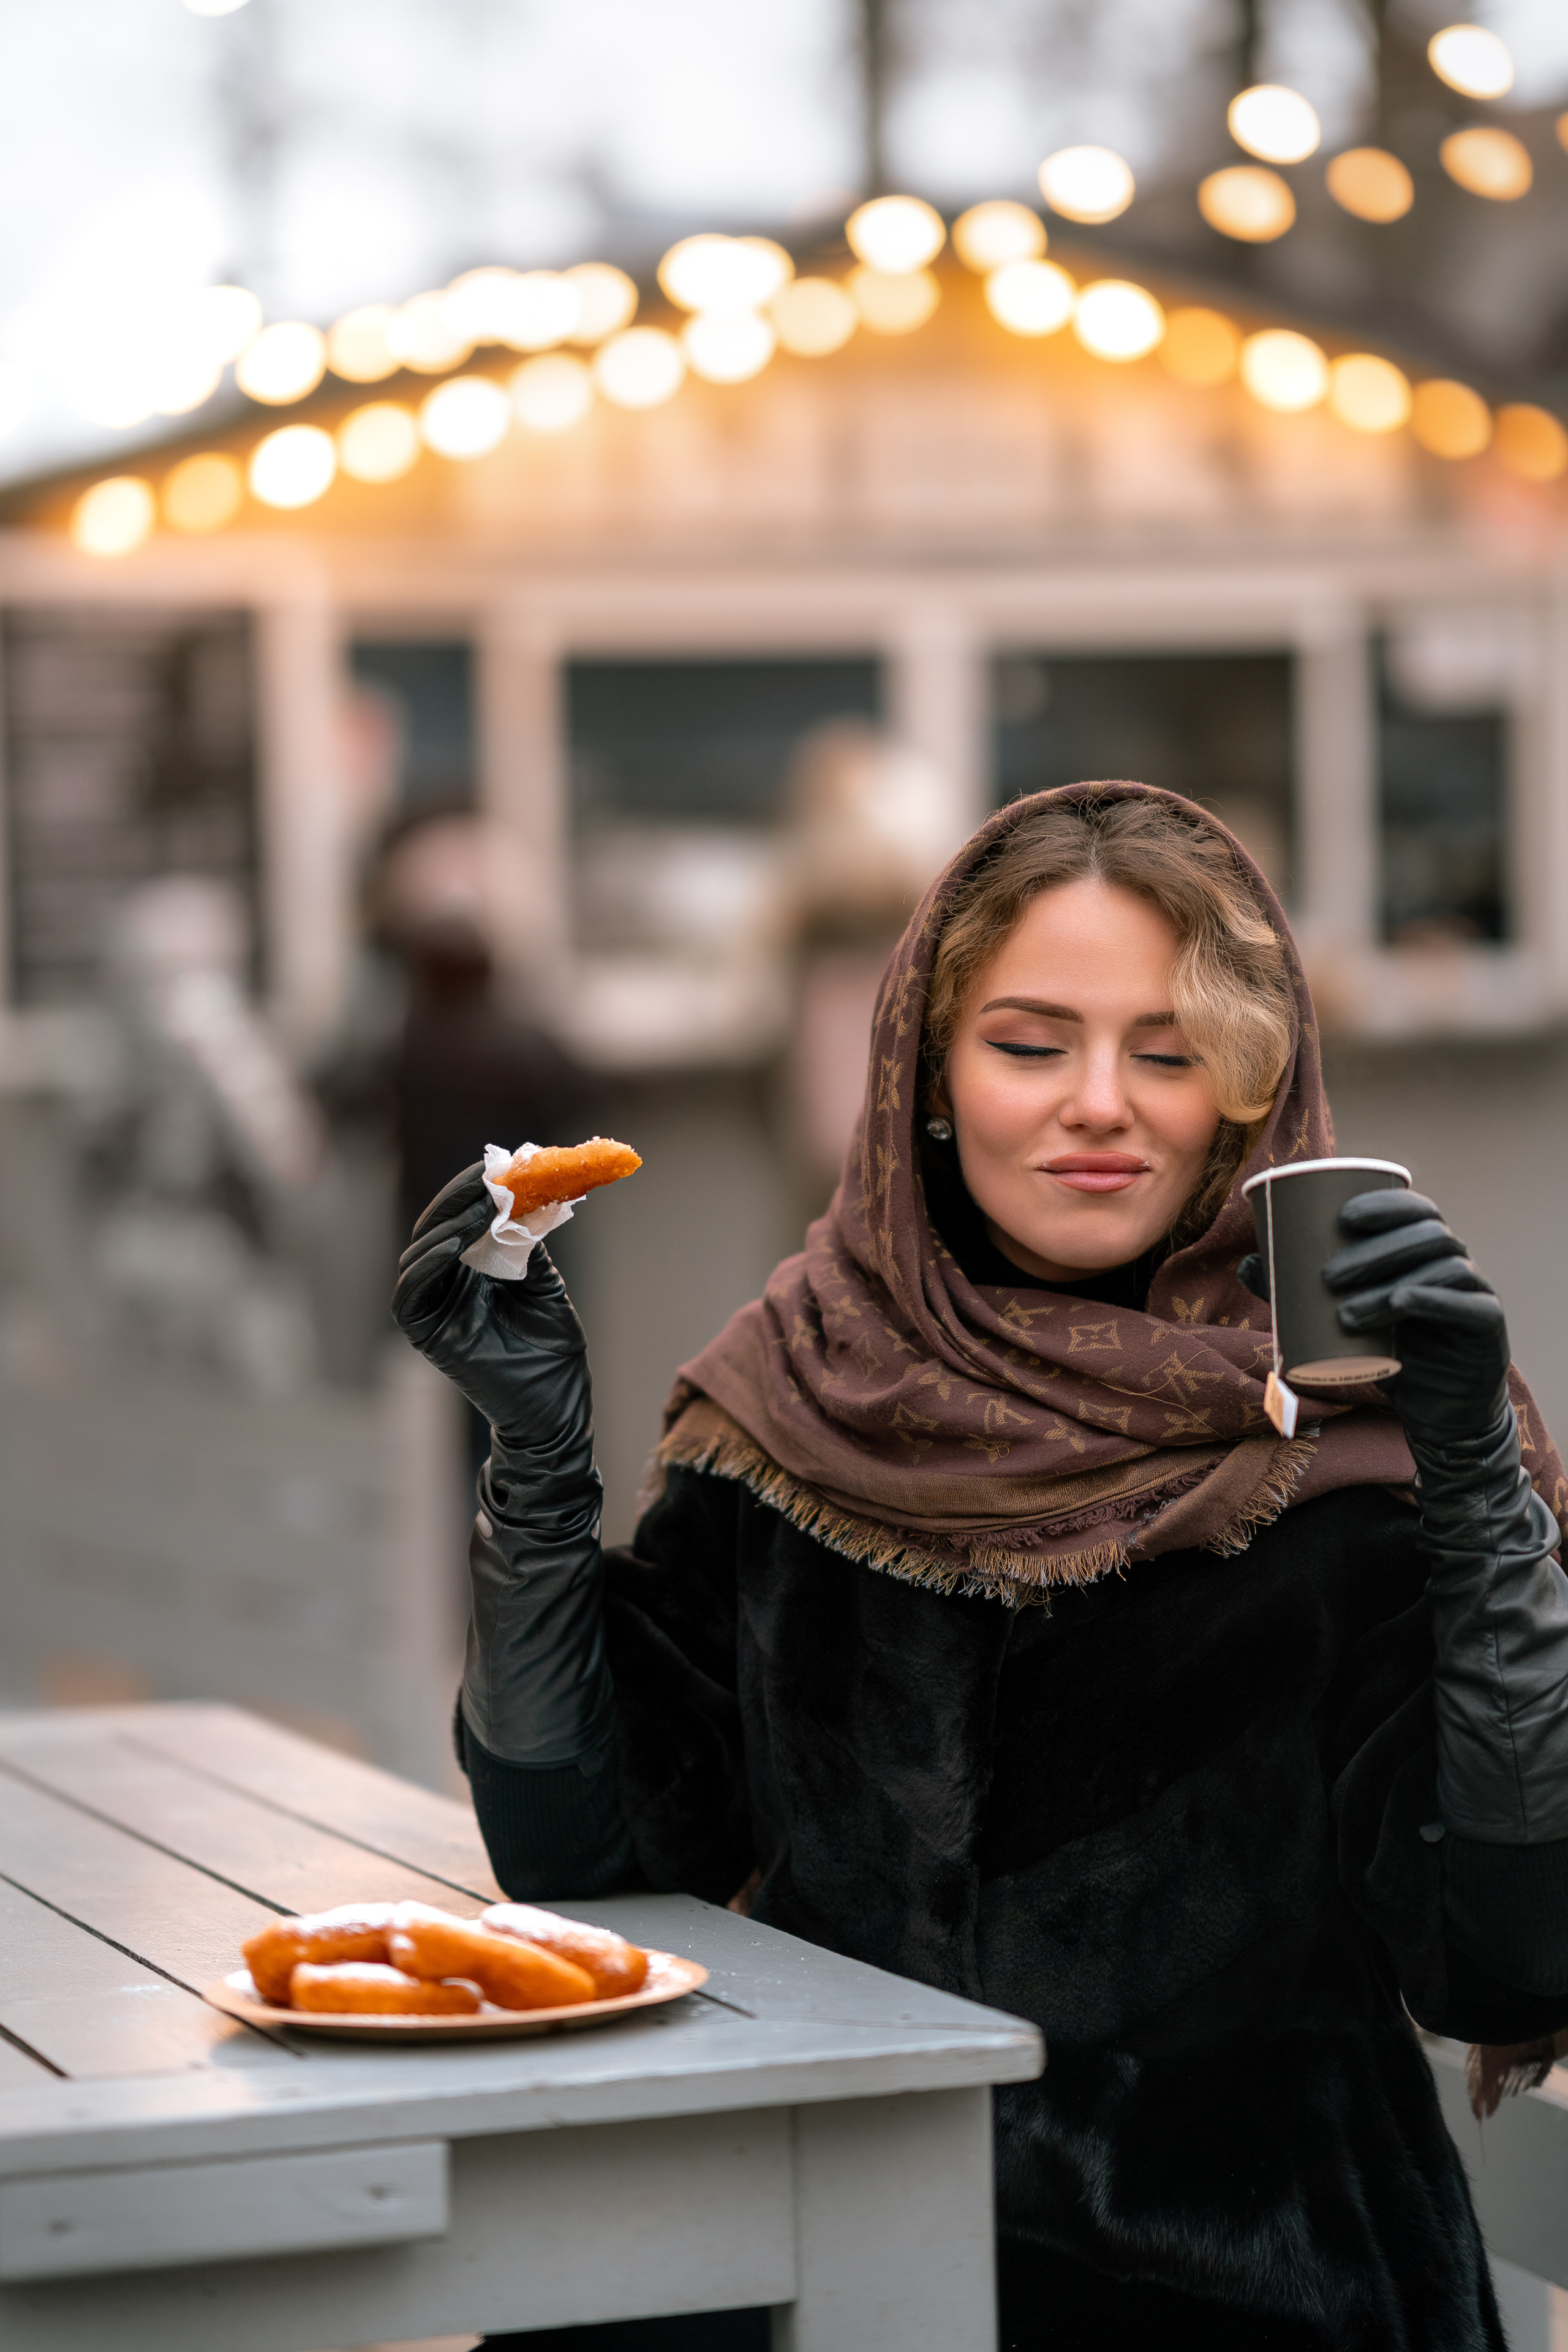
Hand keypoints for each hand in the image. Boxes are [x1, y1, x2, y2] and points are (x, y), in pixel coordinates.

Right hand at [393, 1163, 587, 1447]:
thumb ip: (528, 1242)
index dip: (475, 1189)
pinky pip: (411, 1292)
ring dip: (449, 1223)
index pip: (460, 1218)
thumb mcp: (544, 1285)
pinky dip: (428, 1263)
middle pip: (436, 1227)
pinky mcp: (426, 1333)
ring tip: (481, 1203)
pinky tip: (454, 1243)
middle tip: (490, 1173)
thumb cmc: (552, 1354)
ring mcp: (433, 1308)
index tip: (501, 1162)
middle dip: (460, 1196)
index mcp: (472, 1271)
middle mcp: (446, 1285)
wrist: (556, 1411)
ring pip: (420, 1253)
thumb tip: (526, 1190)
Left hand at [1321, 1190, 1509, 1447]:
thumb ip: (1298, 1294)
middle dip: (1375, 1249)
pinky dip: (1432, 1298)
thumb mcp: (1341, 1322)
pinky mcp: (1488, 1326)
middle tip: (1327, 1276)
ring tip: (1345, 1312)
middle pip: (1425, 1235)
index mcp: (1423, 1251)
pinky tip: (1402, 1301)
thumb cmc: (1387, 1354)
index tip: (1343, 1217)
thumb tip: (1247, 1263)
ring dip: (1390, 1281)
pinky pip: (1468, 1303)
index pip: (1414, 1210)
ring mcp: (1475, 1292)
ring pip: (1442, 1266)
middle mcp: (1454, 1263)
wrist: (1434, 1410)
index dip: (1385, 1204)